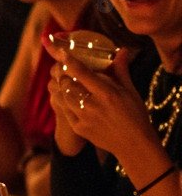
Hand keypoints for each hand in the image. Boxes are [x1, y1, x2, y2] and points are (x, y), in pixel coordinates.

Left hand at [47, 44, 148, 158]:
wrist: (134, 145)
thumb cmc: (135, 115)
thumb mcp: (130, 91)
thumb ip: (121, 70)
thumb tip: (122, 50)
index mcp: (107, 93)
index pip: (82, 73)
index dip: (69, 61)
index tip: (62, 53)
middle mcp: (93, 105)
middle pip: (67, 84)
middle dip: (63, 74)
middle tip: (64, 69)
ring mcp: (84, 118)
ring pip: (63, 96)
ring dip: (61, 87)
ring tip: (65, 82)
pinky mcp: (79, 128)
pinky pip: (64, 110)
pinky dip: (63, 101)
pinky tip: (67, 98)